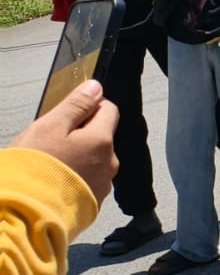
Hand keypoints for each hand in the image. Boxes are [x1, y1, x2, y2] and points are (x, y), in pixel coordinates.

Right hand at [11, 80, 118, 202]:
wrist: (24, 217)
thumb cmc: (33, 170)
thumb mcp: (49, 127)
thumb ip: (75, 105)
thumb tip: (96, 87)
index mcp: (102, 141)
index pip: (108, 110)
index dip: (87, 108)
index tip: (66, 117)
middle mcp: (110, 163)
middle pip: (101, 137)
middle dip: (80, 135)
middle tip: (50, 144)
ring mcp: (102, 185)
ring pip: (94, 160)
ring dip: (77, 158)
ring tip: (50, 166)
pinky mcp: (92, 204)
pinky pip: (87, 182)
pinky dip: (74, 178)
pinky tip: (53, 183)